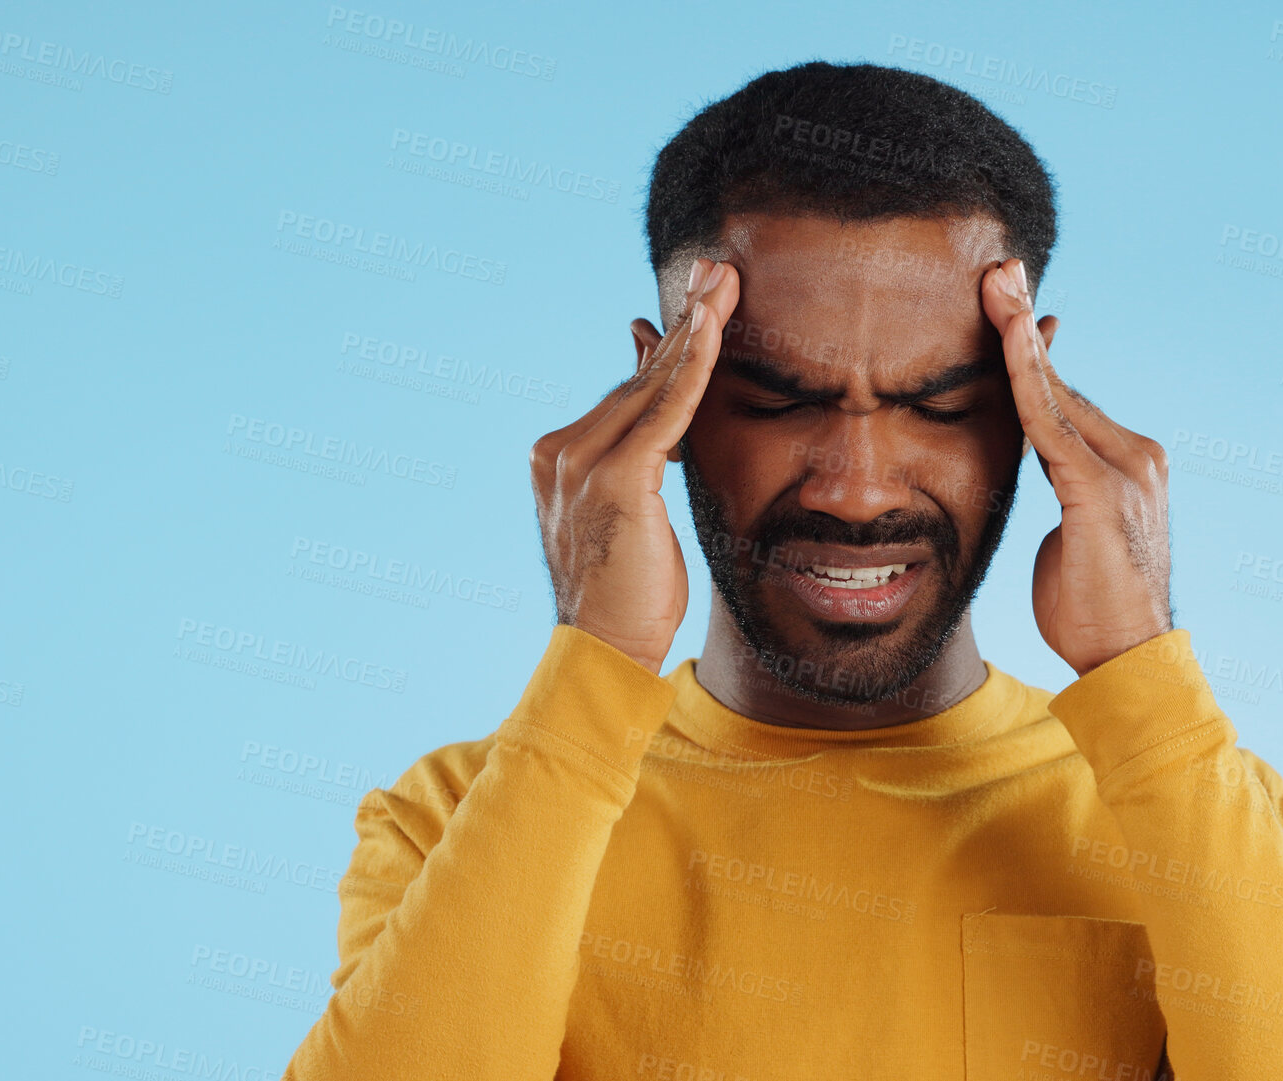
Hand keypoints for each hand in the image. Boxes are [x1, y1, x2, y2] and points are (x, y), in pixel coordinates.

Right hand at [530, 258, 739, 672]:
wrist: (606, 649)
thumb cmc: (630, 590)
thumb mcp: (636, 508)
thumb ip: (643, 451)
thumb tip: (660, 405)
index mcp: (558, 452)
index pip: (627, 387)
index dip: (668, 343)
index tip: (701, 296)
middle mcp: (560, 448)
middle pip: (638, 374)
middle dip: (683, 319)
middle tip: (718, 267)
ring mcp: (579, 460)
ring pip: (652, 385)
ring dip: (694, 328)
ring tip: (724, 281)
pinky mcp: (614, 478)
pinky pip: (664, 412)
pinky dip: (693, 368)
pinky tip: (713, 330)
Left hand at [981, 258, 1172, 676]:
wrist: (1128, 659)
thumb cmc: (1093, 609)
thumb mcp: (1072, 533)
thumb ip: (1063, 488)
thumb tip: (1043, 459)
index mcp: (1129, 462)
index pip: (1067, 398)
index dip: (1031, 353)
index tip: (1006, 304)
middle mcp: (1136, 453)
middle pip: (1063, 381)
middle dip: (1025, 324)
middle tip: (998, 269)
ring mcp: (1125, 468)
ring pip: (1057, 392)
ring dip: (1020, 334)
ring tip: (995, 284)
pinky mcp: (1101, 490)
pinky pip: (1050, 424)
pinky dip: (1025, 378)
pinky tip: (1006, 339)